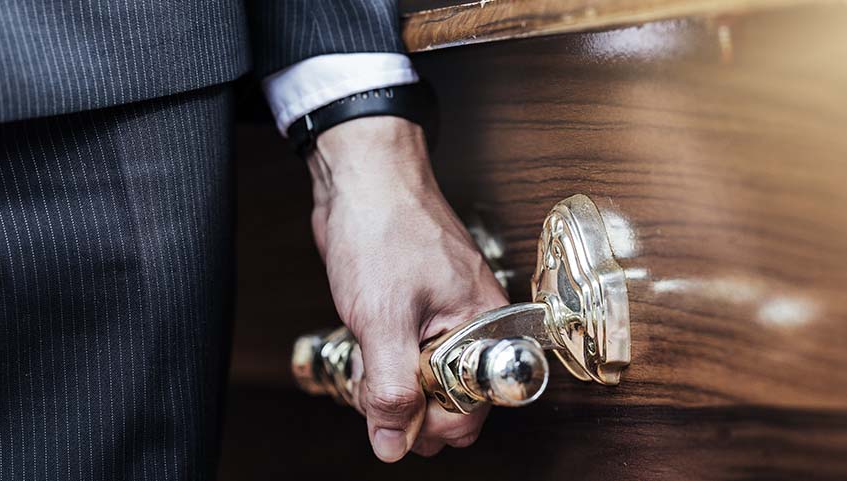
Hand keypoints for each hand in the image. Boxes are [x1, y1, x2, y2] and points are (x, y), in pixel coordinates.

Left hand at [307, 116, 508, 461]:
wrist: (361, 178)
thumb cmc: (383, 228)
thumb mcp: (382, 319)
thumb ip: (390, 387)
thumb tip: (392, 442)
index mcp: (485, 327)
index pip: (473, 410)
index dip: (430, 423)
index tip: (392, 416)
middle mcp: (472, 326)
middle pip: (448, 401)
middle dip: (406, 405)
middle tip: (371, 384)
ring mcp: (444, 318)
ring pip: (422, 380)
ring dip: (388, 383)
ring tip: (364, 359)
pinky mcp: (417, 310)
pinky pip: (407, 355)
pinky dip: (381, 359)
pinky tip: (362, 345)